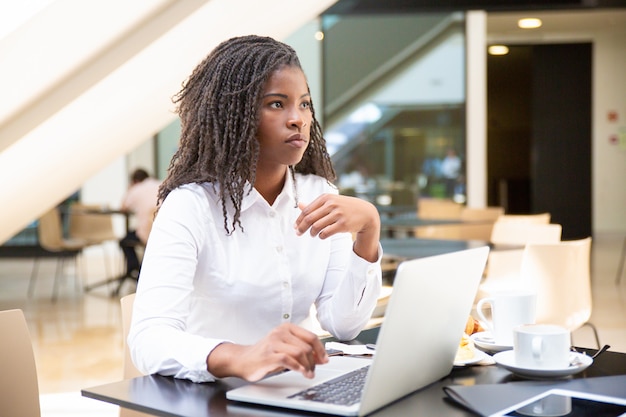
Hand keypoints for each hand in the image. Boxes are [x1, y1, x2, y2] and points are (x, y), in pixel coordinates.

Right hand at [206, 323, 327, 381]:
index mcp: (287, 327)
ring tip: (308, 374)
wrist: (243, 359)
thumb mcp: (285, 347)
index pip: (311, 337)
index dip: (321, 350)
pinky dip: (298, 367)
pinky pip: (288, 360)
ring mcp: (273, 342)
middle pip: (307, 346)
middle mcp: (280, 332)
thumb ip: (301, 349)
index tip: (325, 359)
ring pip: (300, 352)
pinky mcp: (268, 354)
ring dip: (307, 366)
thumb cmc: (265, 353)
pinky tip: (301, 372)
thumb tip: (321, 357)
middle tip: (313, 370)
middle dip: (314, 361)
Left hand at [294, 194, 379, 261]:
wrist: (365, 213)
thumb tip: (299, 205)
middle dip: (301, 228)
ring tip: (312, 234)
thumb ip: (315, 205)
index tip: (295, 227)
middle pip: (309, 218)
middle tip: (298, 233)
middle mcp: (331, 204)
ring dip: (312, 233)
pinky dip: (321, 236)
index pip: (307, 210)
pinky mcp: (343, 224)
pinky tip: (321, 236)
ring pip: (316, 226)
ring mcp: (337, 214)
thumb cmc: (345, 207)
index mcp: (326, 197)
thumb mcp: (331, 202)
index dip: (299, 220)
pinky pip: (326, 233)